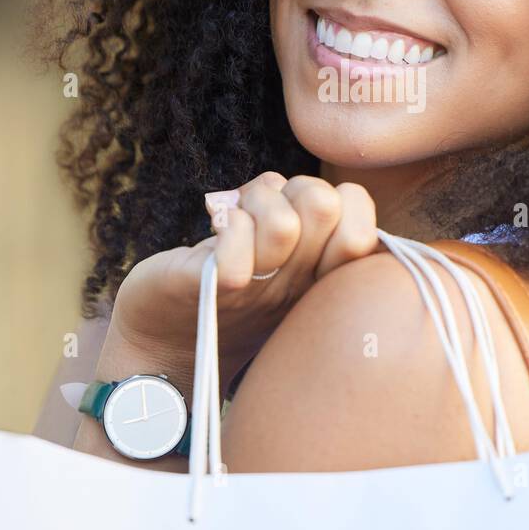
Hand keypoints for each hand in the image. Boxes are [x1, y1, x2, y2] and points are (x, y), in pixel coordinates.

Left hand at [108, 172, 378, 371]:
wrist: (163, 340)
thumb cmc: (230, 287)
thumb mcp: (283, 252)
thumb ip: (310, 221)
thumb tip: (338, 195)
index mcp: (321, 276)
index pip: (366, 230)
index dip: (344, 202)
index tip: (305, 213)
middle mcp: (297, 285)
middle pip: (324, 205)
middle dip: (294, 189)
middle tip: (267, 209)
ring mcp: (257, 288)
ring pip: (281, 221)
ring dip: (255, 200)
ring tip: (239, 216)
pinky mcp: (210, 285)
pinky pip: (234, 240)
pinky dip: (227, 221)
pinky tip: (217, 230)